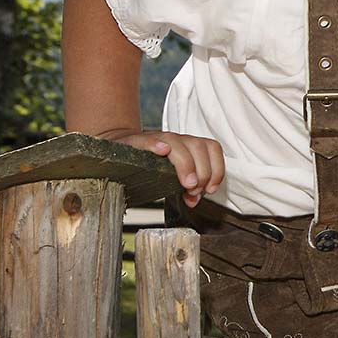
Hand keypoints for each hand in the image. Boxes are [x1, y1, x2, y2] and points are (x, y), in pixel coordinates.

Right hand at [97, 128, 223, 206]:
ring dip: (186, 164)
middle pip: (198, 147)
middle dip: (202, 172)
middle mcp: (176, 140)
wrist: (121, 149)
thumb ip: (188, 187)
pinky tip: (161, 152)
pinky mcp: (136, 142)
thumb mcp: (174, 177)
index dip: (216, 169)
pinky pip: (147, 139)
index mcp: (189, 146)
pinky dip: (156, 145)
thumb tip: (194, 199)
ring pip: (177, 142)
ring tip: (186, 183)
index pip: (212, 148)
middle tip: (193, 190)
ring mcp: (156, 139)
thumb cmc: (151, 165)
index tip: (210, 189)